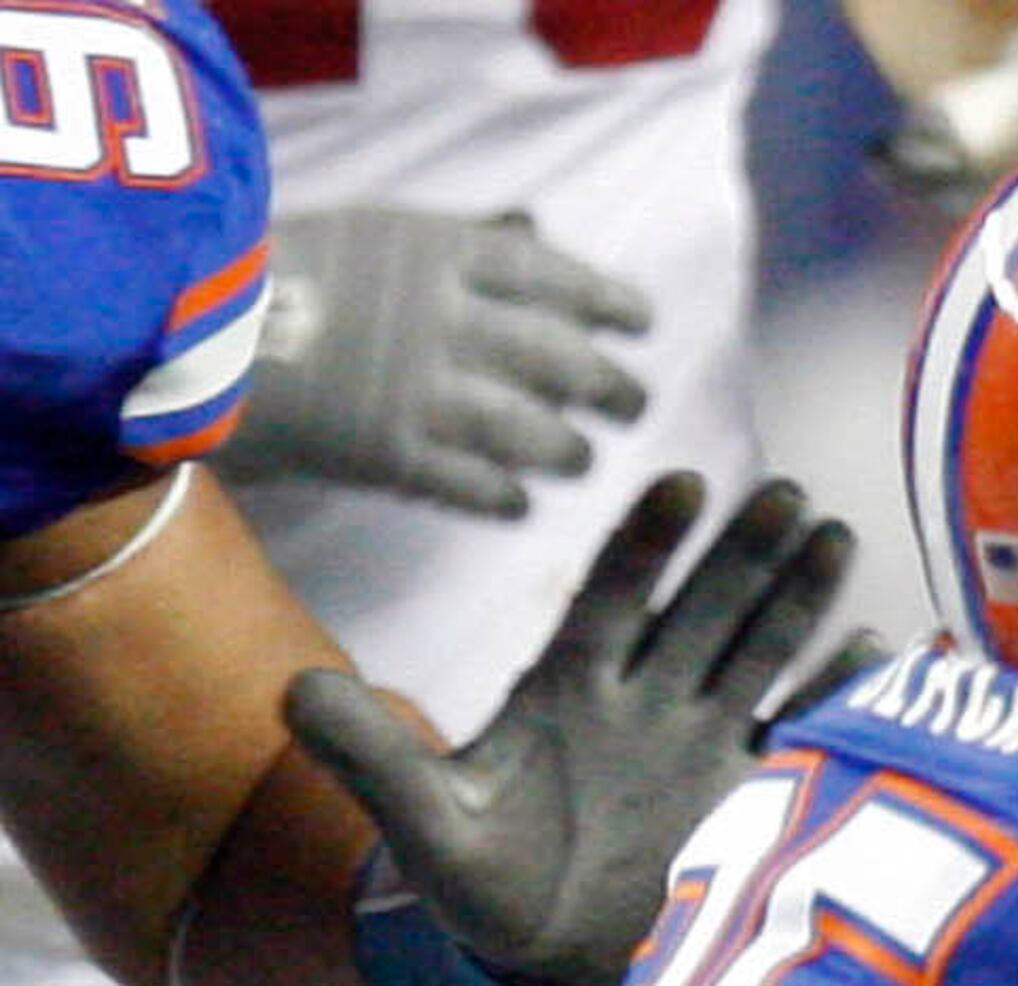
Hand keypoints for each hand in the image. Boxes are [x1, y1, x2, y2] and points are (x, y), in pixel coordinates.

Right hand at [217, 206, 650, 518]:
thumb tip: (532, 236)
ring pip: (532, 431)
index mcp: (432, 250)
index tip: (641, 323)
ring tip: (580, 459)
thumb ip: (449, 244)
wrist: (159, 324)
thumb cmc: (262, 273)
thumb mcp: (363, 231)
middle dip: (611, 387)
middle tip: (632, 404)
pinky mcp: (383, 453)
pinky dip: (506, 497)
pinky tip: (519, 503)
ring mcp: (414, 388)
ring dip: (569, 450)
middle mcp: (439, 318)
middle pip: (561, 360)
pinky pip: (475, 486)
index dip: (608, 302)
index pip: (552, 276)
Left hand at [286, 471, 855, 985]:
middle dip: (745, 553)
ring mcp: (706, 743)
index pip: (614, 596)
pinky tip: (884, 652)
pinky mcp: (751, 798)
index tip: (683, 484)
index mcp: (571, 688)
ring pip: (761, 652)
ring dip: (800, 597)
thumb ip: (370, 757)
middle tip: (786, 495)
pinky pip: (806, 734)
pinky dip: (844, 697)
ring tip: (837, 536)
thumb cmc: (483, 887)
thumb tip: (293, 692)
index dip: (648, 543)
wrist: (543, 965)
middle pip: (703, 608)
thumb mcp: (423, 825)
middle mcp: (648, 701)